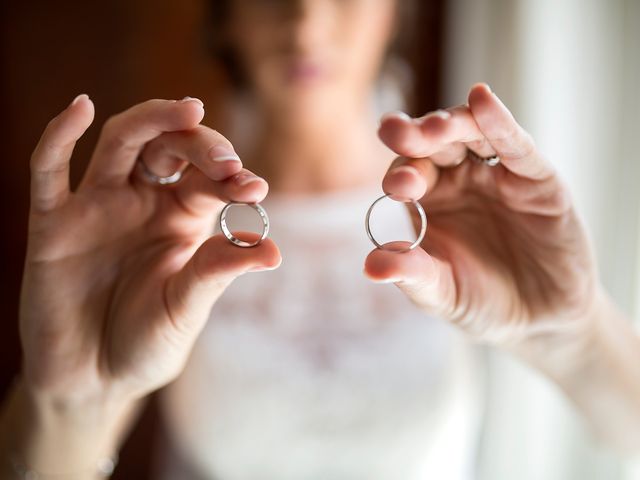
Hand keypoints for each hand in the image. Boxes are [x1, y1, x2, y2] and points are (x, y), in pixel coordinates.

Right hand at [20, 95, 280, 405]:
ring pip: (121, 142)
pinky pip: (49, 170)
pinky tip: (80, 107)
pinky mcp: (53, 223)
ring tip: (188, 109)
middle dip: (201, 144)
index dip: (232, 178)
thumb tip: (272, 252)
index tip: (255, 188)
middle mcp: (143, 202)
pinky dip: (59, 136)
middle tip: (228, 162)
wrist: (93, 380)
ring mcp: (98, 207)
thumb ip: (217, 273)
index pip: (209, 180)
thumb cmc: (146, 342)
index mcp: (182, 219)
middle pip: (169, 146)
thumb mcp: (186, 309)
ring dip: (152, 120)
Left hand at [365, 84, 597, 346]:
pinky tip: (483, 99)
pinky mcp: (537, 179)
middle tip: (396, 132)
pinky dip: (500, 122)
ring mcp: (497, 176)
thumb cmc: (481, 302)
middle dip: (417, 135)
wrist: (538, 322)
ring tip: (436, 125)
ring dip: (453, 123)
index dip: (401, 174)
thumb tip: (371, 267)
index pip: (408, 172)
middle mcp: (460, 180)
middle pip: (435, 144)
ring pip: (473, 134)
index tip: (397, 187)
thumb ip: (411, 275)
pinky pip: (516, 146)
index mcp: (429, 201)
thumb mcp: (440, 293)